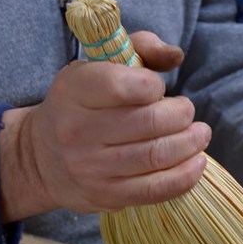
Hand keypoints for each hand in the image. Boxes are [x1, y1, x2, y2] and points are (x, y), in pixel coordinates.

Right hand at [0, 31, 210, 221]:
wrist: (42, 157)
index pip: (123, 86)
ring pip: (156, 156)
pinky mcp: (106, 195)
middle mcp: (77, 130)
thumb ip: (140, 48)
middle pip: (149, 123)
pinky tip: (197, 163)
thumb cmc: (83, 103)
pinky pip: (155, 189)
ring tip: (200, 134)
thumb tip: (176, 56)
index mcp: (74, 91)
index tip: (158, 88)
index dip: (153, 85)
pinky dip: (185, 176)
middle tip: (188, 112)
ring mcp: (91, 167)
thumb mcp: (99, 65)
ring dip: (190, 144)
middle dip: (182, 115)